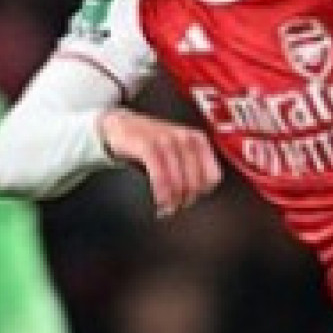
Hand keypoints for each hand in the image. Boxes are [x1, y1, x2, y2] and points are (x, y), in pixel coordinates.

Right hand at [100, 108, 220, 217]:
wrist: (120, 124)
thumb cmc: (151, 142)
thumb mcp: (178, 150)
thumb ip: (191, 168)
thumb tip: (194, 198)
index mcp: (199, 140)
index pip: (213, 176)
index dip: (203, 192)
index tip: (190, 198)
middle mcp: (186, 139)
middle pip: (196, 182)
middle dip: (186, 199)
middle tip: (174, 207)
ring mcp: (166, 140)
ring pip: (179, 180)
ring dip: (173, 200)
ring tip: (165, 208)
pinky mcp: (147, 145)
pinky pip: (160, 174)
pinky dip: (161, 191)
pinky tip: (159, 200)